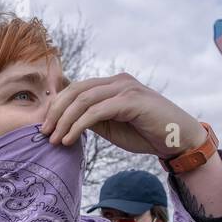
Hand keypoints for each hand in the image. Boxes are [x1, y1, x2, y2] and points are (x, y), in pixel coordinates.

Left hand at [41, 73, 206, 158]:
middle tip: (44, 133)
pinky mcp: (131, 101)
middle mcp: (118, 81)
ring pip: (83, 99)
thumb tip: (64, 117)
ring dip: (64, 120)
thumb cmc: (146, 133)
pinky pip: (97, 111)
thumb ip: (91, 117)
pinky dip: (79, 125)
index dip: (57, 104)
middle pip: (76, 90)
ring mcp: (125, 88)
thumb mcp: (111, 125)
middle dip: (56, 112)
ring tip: (54, 139)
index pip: (76, 88)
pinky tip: (70, 139)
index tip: (45, 125)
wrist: (178, 140)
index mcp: (112, 84)